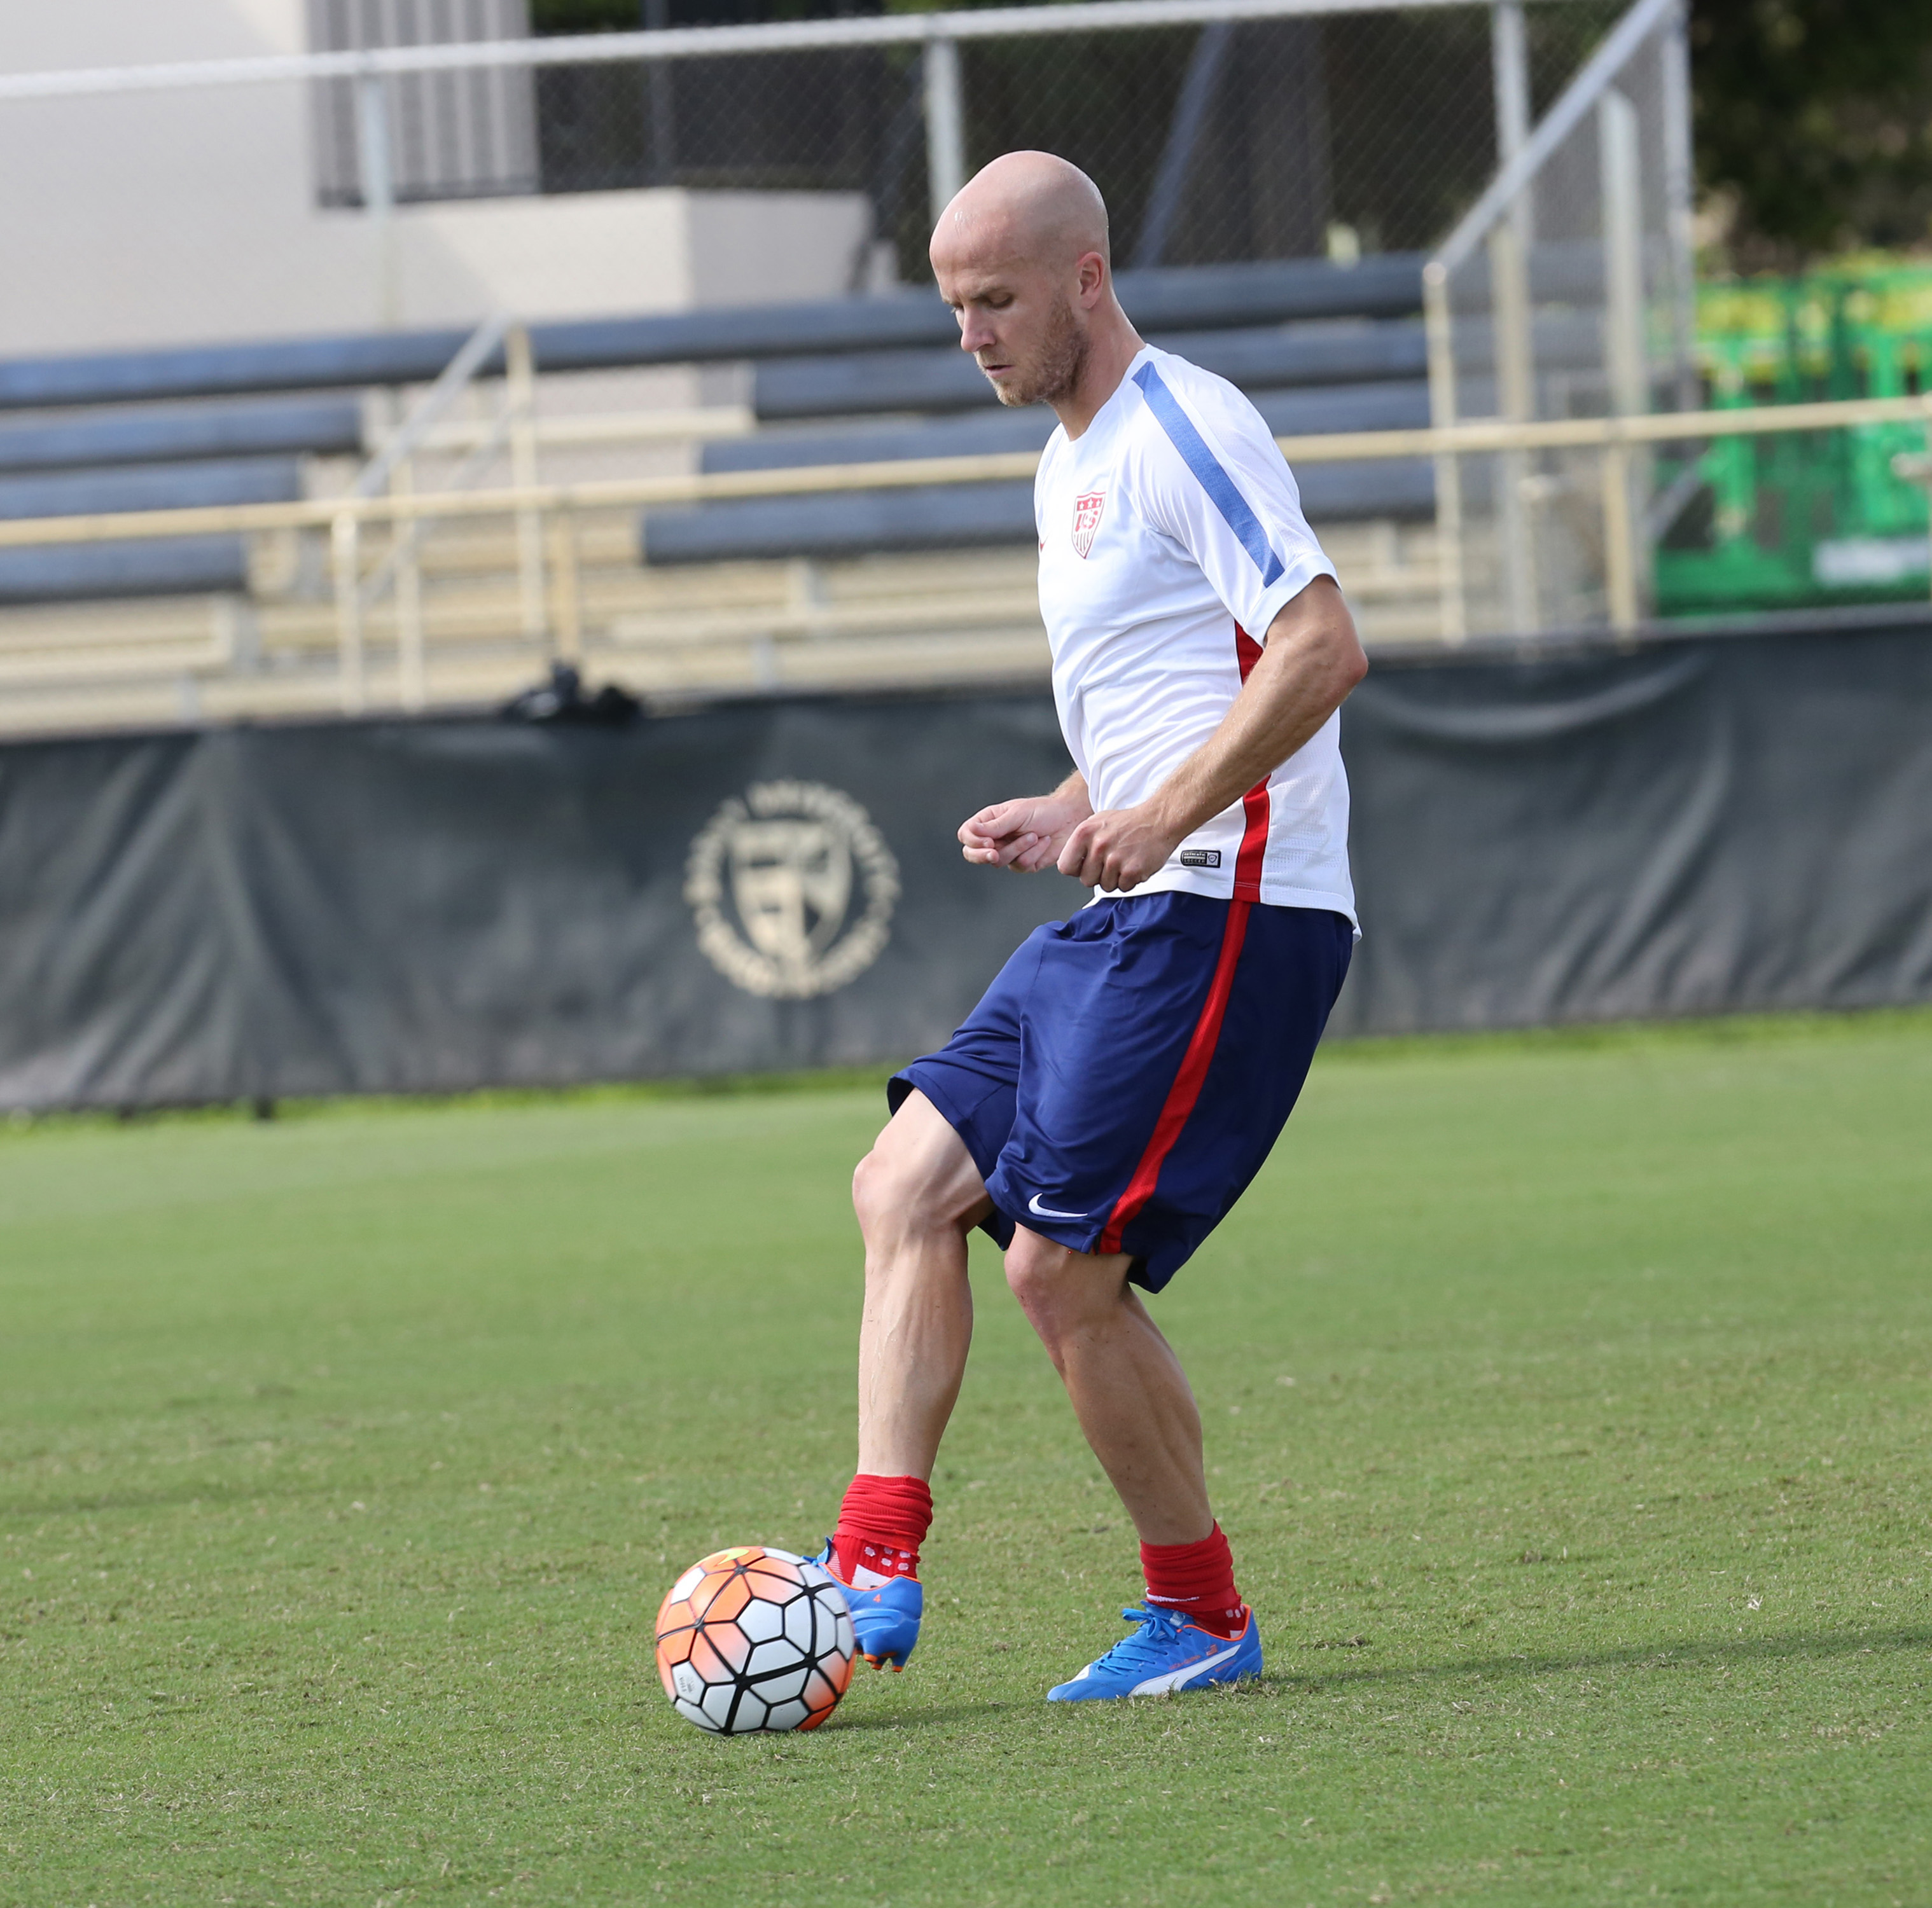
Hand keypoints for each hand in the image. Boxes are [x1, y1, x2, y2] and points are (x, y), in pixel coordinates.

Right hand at [958, 787, 1091, 871]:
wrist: (1069, 820)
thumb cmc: (1044, 811)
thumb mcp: (1017, 814)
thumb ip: (994, 826)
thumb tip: (971, 831)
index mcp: (989, 821)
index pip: (967, 835)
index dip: (972, 842)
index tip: (987, 842)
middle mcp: (996, 838)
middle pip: (974, 854)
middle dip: (984, 855)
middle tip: (994, 853)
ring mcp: (1008, 852)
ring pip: (1000, 861)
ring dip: (1019, 848)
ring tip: (1034, 835)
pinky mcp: (1023, 863)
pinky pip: (1020, 866)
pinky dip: (1032, 854)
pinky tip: (1043, 843)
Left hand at [1056, 803, 1184, 891]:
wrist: (1159, 819)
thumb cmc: (1130, 822)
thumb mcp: (1097, 821)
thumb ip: (1081, 842)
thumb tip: (1071, 861)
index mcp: (1085, 833)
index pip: (1065, 866)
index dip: (1077, 869)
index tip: (1085, 866)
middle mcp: (1098, 845)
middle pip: (1086, 880)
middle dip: (1098, 875)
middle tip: (1111, 862)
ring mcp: (1115, 859)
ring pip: (1106, 886)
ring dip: (1115, 878)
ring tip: (1124, 861)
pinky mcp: (1132, 870)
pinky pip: (1123, 888)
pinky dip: (1130, 880)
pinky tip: (1134, 865)